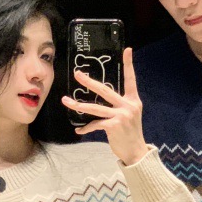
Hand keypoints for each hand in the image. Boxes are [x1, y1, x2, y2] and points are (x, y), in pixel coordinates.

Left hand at [61, 47, 148, 165]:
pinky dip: (86, 128)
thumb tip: (102, 101)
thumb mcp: (130, 116)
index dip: (129, 64)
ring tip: (65, 101)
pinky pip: (95, 124)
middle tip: (77, 74)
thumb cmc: (130, 133)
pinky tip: (79, 131)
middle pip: (104, 90)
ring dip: (78, 105)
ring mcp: (121, 116)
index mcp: (133, 101)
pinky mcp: (113, 126)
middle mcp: (128, 106)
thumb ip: (120, 106)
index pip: (131, 80)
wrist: (136, 152)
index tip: (127, 50)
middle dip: (88, 82)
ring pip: (94, 108)